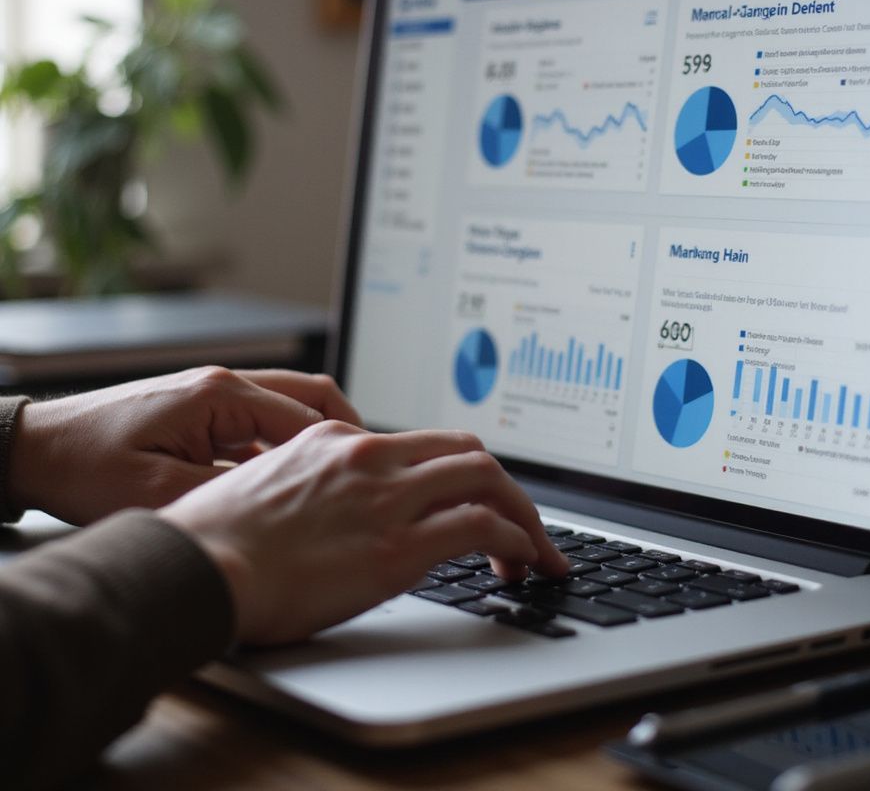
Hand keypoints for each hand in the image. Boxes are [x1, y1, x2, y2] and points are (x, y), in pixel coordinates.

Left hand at [8, 367, 360, 524]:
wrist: (37, 448)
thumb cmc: (84, 465)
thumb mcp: (158, 493)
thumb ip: (227, 495)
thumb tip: (281, 503)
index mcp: (221, 395)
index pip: (308, 417)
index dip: (342, 450)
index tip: (367, 478)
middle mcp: (225, 384)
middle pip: (312, 395)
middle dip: (344, 431)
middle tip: (365, 470)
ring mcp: (215, 393)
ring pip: (290, 405)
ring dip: (314, 438)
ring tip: (333, 480)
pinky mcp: (204, 408)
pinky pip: (262, 421)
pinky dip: (282, 445)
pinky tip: (283, 482)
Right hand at [161, 423, 568, 643]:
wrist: (192, 568)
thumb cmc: (216, 542)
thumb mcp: (270, 488)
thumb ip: (317, 486)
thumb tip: (344, 510)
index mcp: (338, 440)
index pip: (426, 443)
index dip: (463, 472)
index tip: (478, 500)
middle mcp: (369, 457)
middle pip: (467, 452)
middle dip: (506, 488)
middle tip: (524, 524)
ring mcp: (385, 498)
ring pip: (486, 480)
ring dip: (523, 516)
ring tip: (536, 551)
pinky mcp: (396, 546)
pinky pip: (481, 526)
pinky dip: (515, 540)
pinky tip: (521, 561)